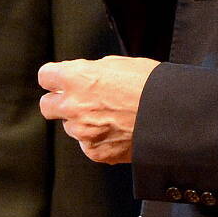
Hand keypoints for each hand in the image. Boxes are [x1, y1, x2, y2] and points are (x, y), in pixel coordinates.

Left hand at [37, 56, 158, 163]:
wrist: (171, 116)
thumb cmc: (149, 84)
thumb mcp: (118, 64)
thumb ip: (92, 71)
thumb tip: (83, 76)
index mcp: (76, 78)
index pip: (45, 76)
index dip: (56, 78)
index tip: (62, 81)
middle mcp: (73, 105)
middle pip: (47, 105)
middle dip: (59, 102)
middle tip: (78, 101)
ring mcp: (83, 131)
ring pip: (70, 126)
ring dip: (82, 122)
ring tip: (110, 117)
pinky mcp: (95, 152)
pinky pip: (87, 145)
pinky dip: (98, 140)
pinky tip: (118, 131)